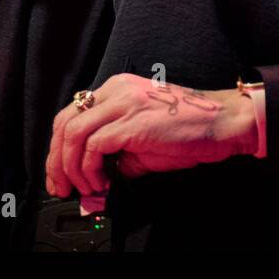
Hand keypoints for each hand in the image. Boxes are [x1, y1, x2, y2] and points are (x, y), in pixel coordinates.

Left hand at [44, 73, 258, 199]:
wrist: (222, 123)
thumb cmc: (189, 131)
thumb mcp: (143, 143)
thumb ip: (115, 159)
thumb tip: (93, 187)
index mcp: (116, 90)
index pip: (71, 115)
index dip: (58, 149)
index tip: (59, 176)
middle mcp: (115, 91)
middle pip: (64, 123)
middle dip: (56, 160)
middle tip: (61, 187)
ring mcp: (123, 103)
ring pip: (73, 133)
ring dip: (72, 168)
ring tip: (86, 188)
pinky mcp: (132, 122)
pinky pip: (93, 145)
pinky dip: (89, 169)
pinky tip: (102, 182)